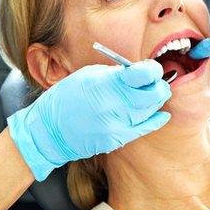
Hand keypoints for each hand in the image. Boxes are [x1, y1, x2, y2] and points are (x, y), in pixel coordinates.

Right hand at [7, 60, 171, 180]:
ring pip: (150, 111)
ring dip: (154, 101)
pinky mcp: (116, 139)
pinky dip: (154, 119)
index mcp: (104, 82)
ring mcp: (116, 124)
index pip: (142, 74)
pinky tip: (161, 114)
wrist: (48, 131)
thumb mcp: (87, 75)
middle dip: (157, 86)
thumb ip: (114, 74)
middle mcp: (113, 103)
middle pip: (152, 94)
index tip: (152, 70)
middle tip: (156, 83)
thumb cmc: (66, 98)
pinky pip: (143, 128)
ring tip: (151, 95)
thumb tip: (138, 74)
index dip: (152, 70)